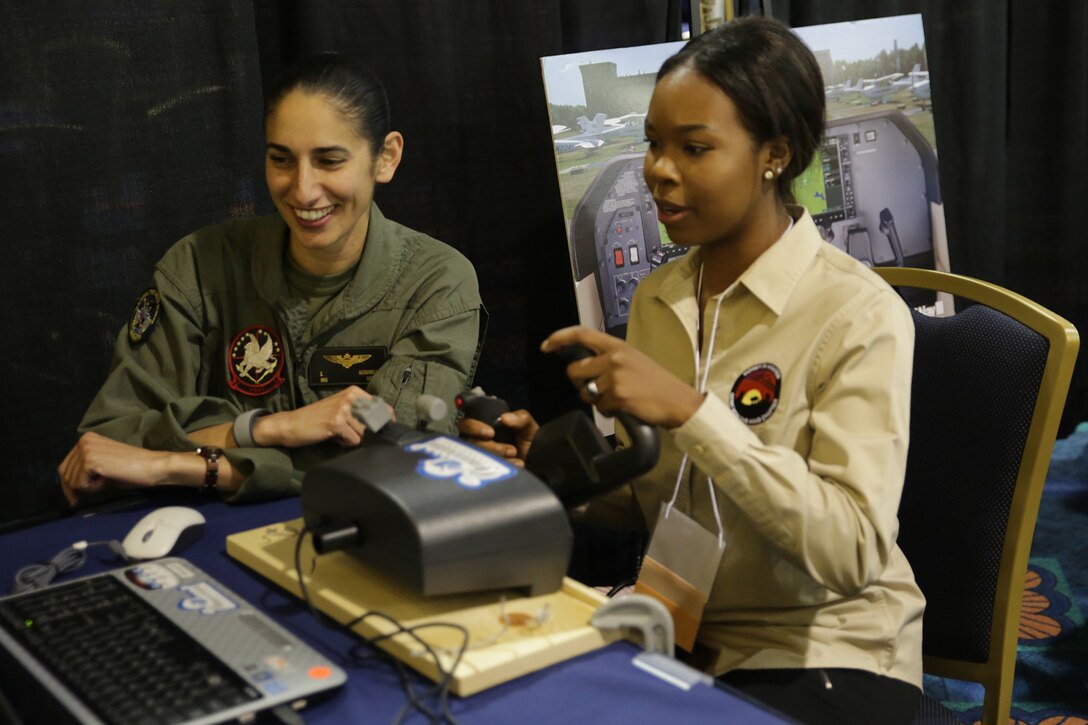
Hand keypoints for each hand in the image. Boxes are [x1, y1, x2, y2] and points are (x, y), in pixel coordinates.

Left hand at [58, 432, 177, 505]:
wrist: (152, 466)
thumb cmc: (133, 469)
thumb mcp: (104, 466)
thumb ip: (87, 469)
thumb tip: (70, 486)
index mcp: (87, 439)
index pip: (65, 466)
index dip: (69, 484)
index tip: (74, 498)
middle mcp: (84, 441)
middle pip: (64, 473)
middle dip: (75, 488)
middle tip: (92, 493)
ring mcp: (86, 449)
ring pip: (71, 480)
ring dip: (88, 487)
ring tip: (107, 479)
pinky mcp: (90, 460)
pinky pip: (80, 483)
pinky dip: (93, 487)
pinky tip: (108, 478)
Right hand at [254, 386, 374, 447]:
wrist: (292, 424)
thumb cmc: (318, 418)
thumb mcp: (342, 409)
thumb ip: (361, 413)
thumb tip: (384, 426)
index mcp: (355, 392)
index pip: (382, 407)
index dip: (385, 422)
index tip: (381, 431)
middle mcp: (351, 397)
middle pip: (375, 422)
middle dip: (367, 433)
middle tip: (351, 433)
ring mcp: (344, 409)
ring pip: (365, 433)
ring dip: (354, 438)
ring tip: (340, 434)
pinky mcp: (337, 422)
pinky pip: (354, 440)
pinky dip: (346, 443)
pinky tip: (334, 437)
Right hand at [458, 409, 539, 465]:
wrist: (537, 461)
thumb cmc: (529, 440)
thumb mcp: (528, 425)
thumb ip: (520, 418)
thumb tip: (504, 418)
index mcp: (485, 425)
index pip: (466, 422)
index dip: (472, 426)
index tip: (490, 432)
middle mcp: (479, 440)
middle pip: (469, 440)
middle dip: (484, 441)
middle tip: (495, 437)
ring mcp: (482, 455)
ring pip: (478, 454)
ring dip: (496, 451)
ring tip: (513, 452)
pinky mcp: (487, 468)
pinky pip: (489, 467)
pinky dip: (505, 463)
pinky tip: (517, 463)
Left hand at [541, 326, 703, 428]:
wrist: (679, 402)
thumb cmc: (657, 383)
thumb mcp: (633, 359)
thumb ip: (609, 358)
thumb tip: (582, 365)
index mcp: (617, 346)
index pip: (581, 334)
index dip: (559, 337)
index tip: (546, 346)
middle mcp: (614, 358)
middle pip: (575, 370)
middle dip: (579, 382)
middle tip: (595, 388)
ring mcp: (615, 378)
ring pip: (586, 392)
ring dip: (596, 400)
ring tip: (618, 398)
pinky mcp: (617, 397)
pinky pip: (599, 407)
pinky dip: (608, 411)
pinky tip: (625, 407)